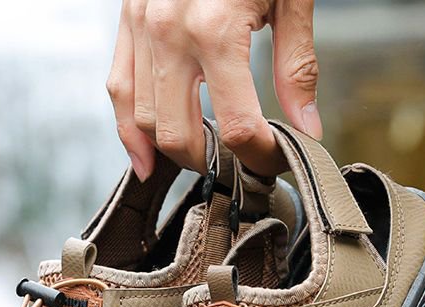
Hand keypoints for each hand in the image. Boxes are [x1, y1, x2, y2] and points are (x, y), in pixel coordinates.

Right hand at [107, 0, 319, 178]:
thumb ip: (297, 68)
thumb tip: (306, 130)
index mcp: (216, 29)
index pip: (235, 126)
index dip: (257, 157)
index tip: (273, 162)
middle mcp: (170, 33)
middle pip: (179, 135)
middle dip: (212, 163)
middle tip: (238, 166)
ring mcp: (142, 27)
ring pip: (144, 121)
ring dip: (173, 153)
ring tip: (202, 160)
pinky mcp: (127, 23)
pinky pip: (118, 90)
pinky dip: (129, 130)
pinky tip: (145, 158)